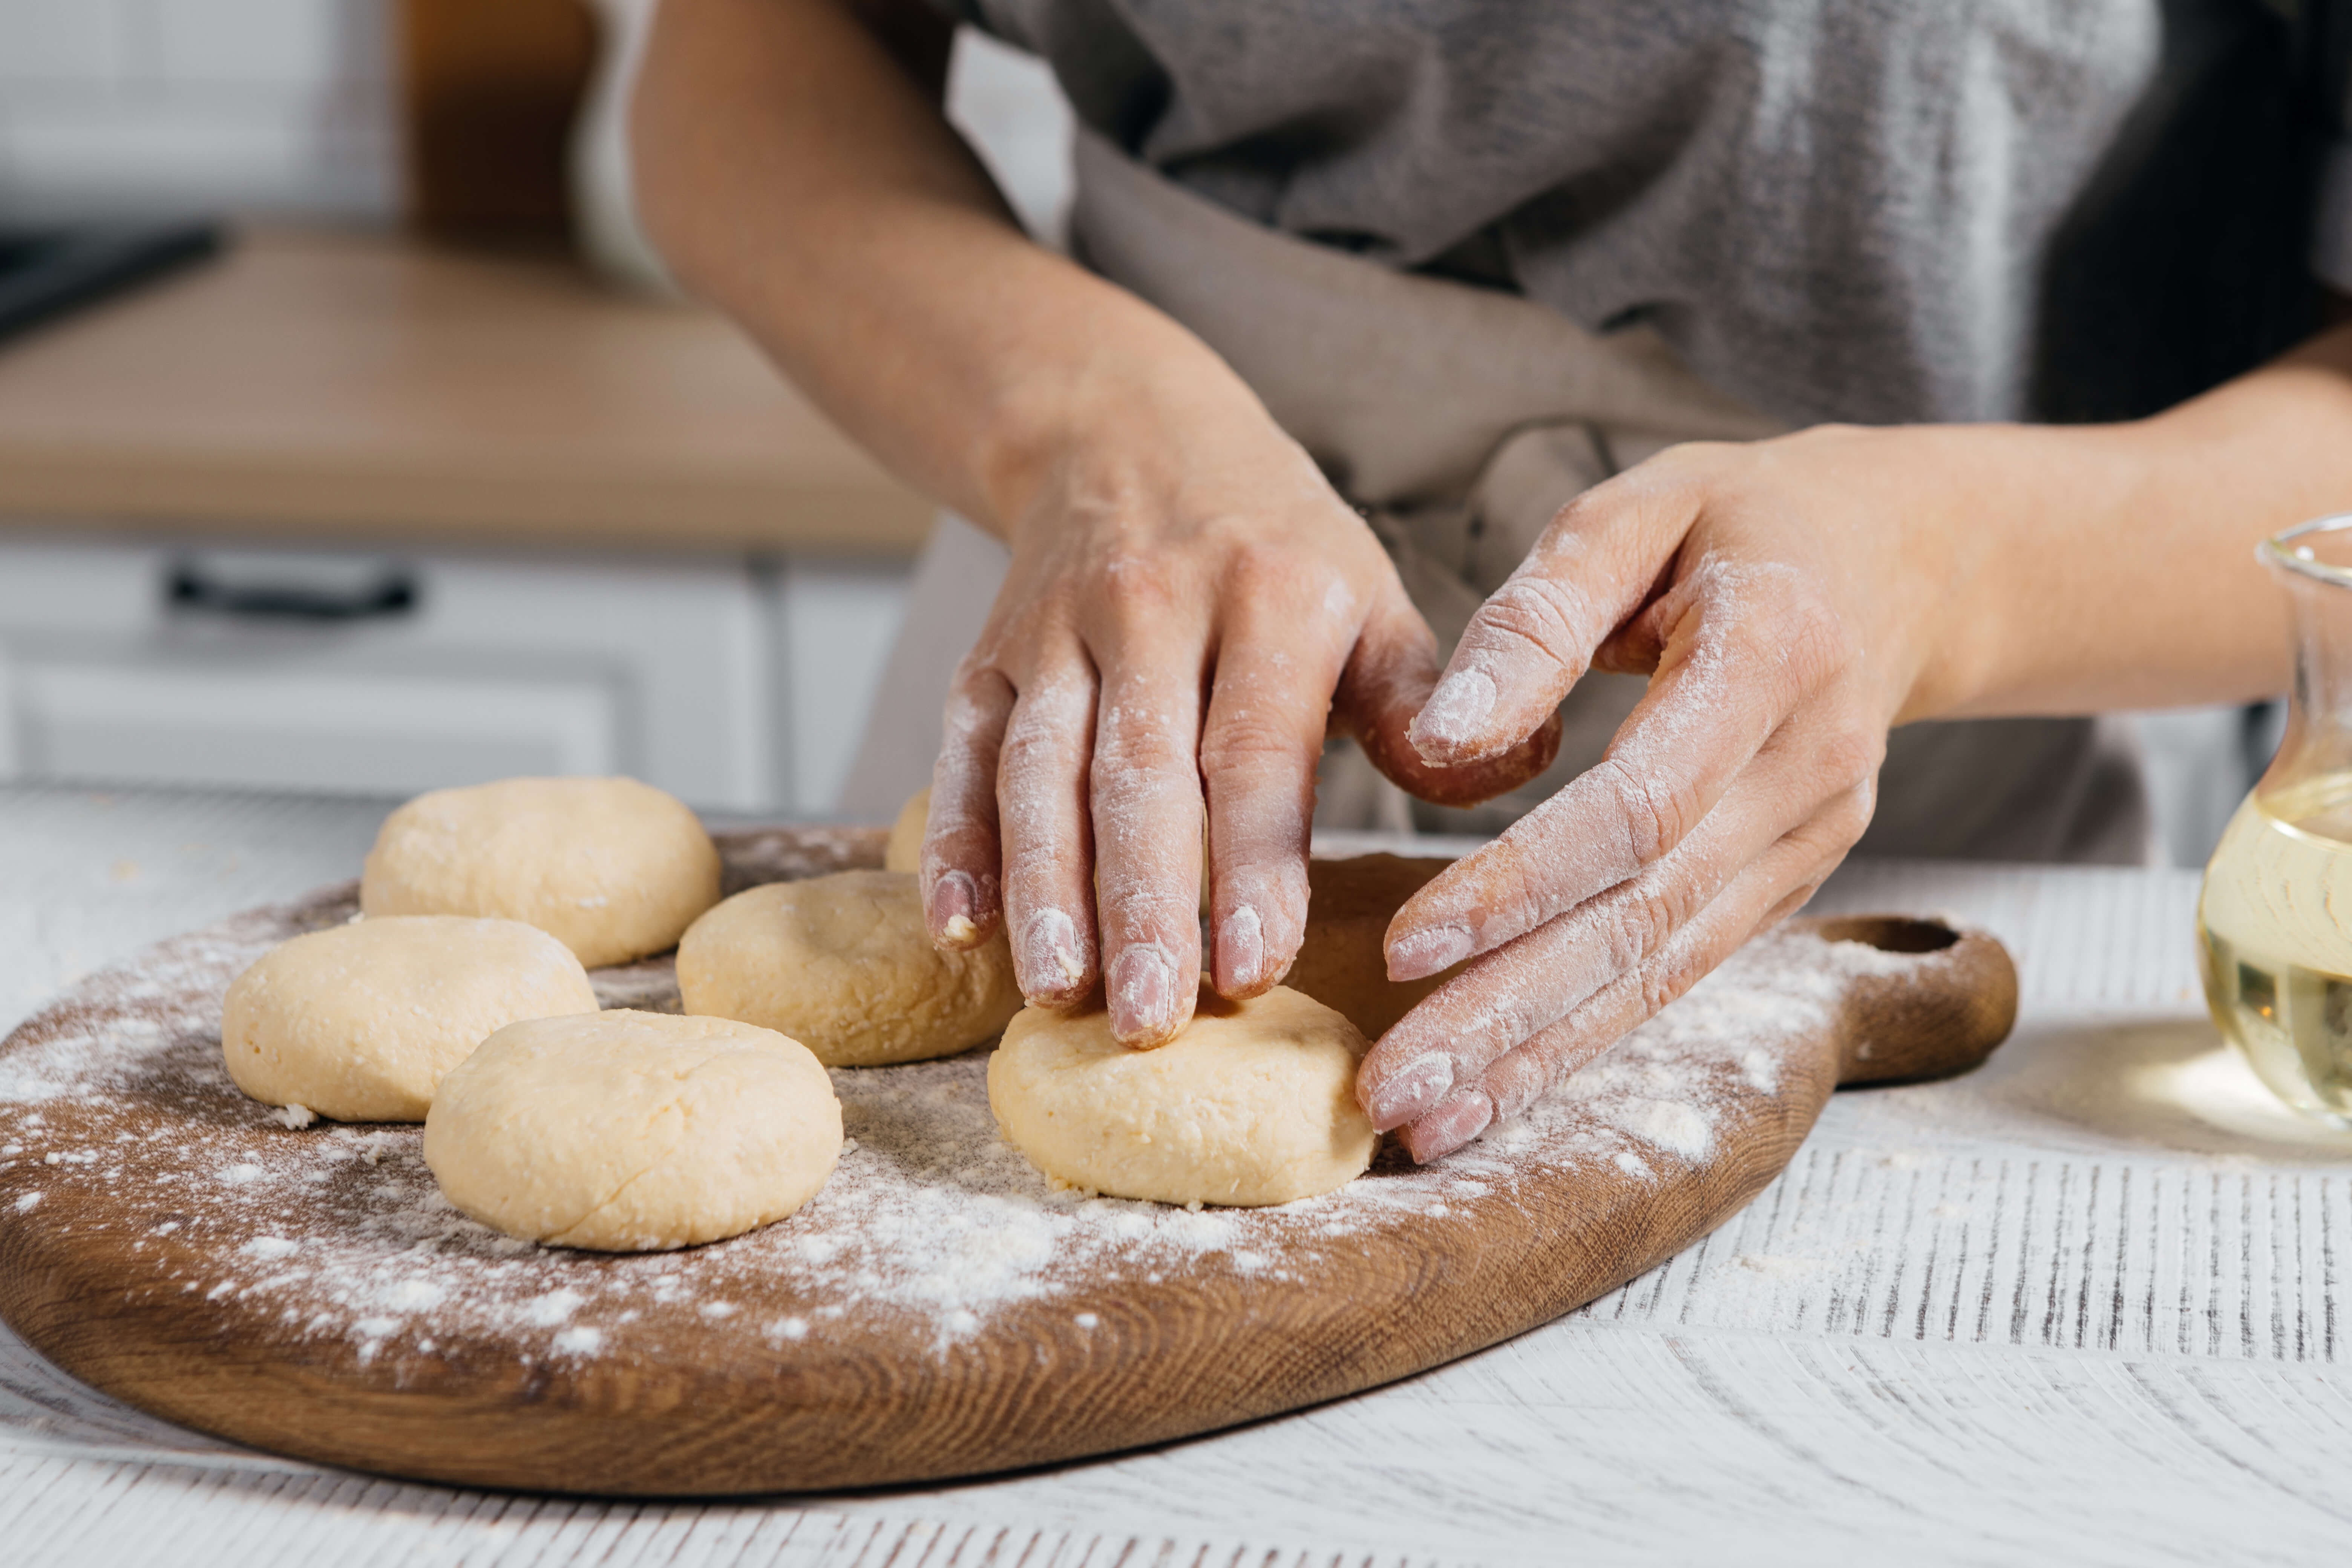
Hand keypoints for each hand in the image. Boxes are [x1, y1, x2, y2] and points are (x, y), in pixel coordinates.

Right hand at [919, 350, 1557, 1045]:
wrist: (1124, 430)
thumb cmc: (1274, 546)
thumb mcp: (1369, 594)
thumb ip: (1427, 697)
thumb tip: (1513, 768)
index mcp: (1269, 595)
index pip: (1256, 748)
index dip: (1255, 862)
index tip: (1257, 968)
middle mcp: (1152, 608)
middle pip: (1140, 774)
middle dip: (1144, 904)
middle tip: (1150, 1019)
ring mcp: (1055, 634)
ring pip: (1041, 773)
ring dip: (1045, 888)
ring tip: (1058, 993)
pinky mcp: (987, 657)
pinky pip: (963, 755)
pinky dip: (956, 843)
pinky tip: (957, 931)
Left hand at [1357, 423, 2027, 1159]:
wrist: (1889, 563)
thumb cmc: (1735, 523)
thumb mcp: (1633, 512)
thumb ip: (1536, 614)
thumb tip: (1445, 741)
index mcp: (1774, 658)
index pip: (1639, 809)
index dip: (1520, 885)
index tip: (1406, 946)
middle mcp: (1808, 772)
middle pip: (1645, 917)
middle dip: (1510, 1011)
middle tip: (1391, 1086)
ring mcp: (1809, 843)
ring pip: (1662, 970)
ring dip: (1538, 1055)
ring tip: (1422, 1121)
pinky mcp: (1785, 885)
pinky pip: (1677, 973)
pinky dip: (1583, 1040)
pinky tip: (1494, 1093)